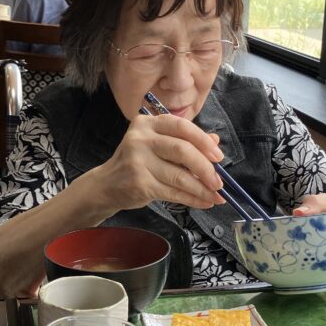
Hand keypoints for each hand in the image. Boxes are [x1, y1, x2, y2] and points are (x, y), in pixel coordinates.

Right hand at [90, 114, 226, 212]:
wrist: (106, 185)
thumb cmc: (136, 162)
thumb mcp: (158, 145)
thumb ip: (184, 141)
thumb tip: (215, 141)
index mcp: (148, 123)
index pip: (181, 126)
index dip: (203, 141)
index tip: (219, 156)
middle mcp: (141, 138)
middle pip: (182, 150)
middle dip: (205, 168)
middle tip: (219, 181)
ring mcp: (138, 161)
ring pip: (180, 176)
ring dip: (202, 188)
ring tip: (216, 196)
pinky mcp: (140, 183)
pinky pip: (173, 192)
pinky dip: (192, 199)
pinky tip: (204, 202)